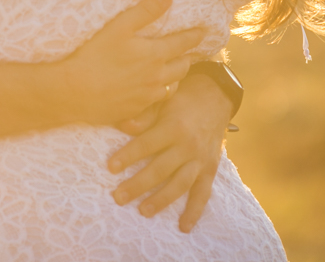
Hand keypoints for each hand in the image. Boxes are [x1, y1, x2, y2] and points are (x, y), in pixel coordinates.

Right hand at [56, 0, 204, 125]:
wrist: (75, 92)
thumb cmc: (94, 56)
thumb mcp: (118, 27)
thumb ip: (144, 11)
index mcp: (155, 55)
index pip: (183, 43)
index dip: (195, 36)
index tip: (204, 32)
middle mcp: (157, 77)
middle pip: (182, 67)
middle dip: (188, 58)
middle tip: (190, 53)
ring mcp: (147, 96)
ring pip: (172, 86)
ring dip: (175, 77)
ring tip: (173, 71)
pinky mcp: (136, 110)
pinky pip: (156, 101)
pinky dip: (159, 93)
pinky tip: (152, 91)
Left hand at [107, 73, 232, 231]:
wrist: (214, 98)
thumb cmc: (179, 100)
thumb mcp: (161, 101)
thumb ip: (143, 115)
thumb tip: (123, 126)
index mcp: (173, 127)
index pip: (146, 145)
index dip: (128, 156)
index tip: (110, 167)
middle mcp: (188, 146)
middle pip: (160, 169)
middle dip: (138, 185)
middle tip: (118, 197)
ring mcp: (200, 160)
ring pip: (180, 184)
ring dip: (161, 200)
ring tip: (143, 211)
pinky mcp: (210, 169)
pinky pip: (203, 193)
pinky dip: (194, 211)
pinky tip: (183, 226)